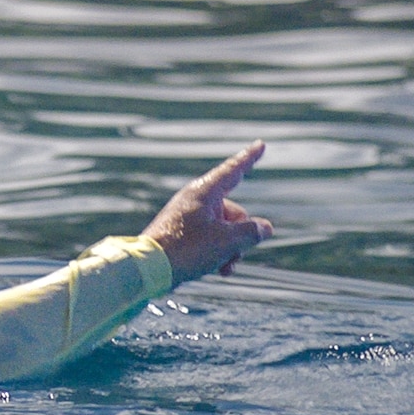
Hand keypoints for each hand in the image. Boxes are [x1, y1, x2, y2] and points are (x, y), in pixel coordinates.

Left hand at [141, 141, 272, 284]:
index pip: (233, 170)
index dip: (250, 158)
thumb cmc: (187, 249)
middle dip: (241, 236)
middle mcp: (196, 199)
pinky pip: (210, 239)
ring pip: (225, 229)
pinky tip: (218, 270)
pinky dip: (218, 253)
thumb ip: (252, 232)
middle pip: (235, 212)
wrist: (149, 268)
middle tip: (233, 253)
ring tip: (223, 267)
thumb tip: (265, 228)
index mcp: (205, 191)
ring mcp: (189, 216)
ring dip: (230, 249)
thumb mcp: (227, 241)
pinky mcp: (183, 232)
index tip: (260, 144)